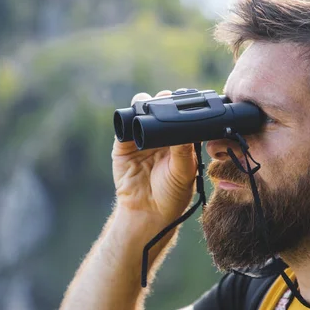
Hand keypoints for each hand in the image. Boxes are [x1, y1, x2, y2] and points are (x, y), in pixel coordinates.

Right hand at [112, 90, 197, 226]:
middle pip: (160, 107)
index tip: (185, 98)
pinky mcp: (123, 144)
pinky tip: (133, 120)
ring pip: (141, 111)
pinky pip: (124, 126)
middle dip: (163, 99)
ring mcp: (141, 137)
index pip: (180, 115)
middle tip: (166, 98)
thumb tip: (186, 126)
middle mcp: (161, 135)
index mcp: (179, 139)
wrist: (147, 211)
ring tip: (148, 105)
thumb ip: (184, 150)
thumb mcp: (184, 171)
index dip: (182, 105)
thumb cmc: (172, 194)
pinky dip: (127, 119)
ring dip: (144, 103)